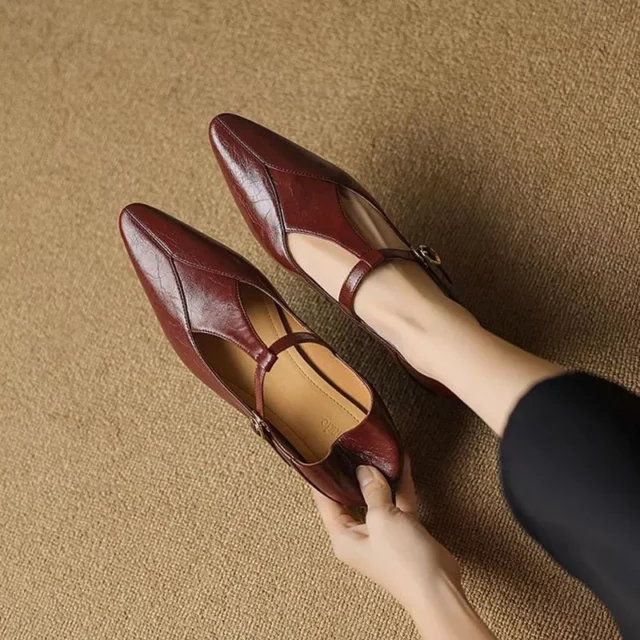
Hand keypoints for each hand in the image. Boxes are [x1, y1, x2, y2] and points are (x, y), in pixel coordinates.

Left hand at [312, 456, 460, 612]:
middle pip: (350, 498)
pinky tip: (402, 463)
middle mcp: (359, 535)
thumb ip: (372, 491)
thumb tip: (364, 471)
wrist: (439, 589)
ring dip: (379, 477)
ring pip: (376, 498)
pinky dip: (400, 485)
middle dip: (352, 474)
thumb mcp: (382, 518)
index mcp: (344, 537)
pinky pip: (397, 502)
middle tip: (348, 447)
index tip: (319, 456)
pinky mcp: (402, 531)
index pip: (325, 502)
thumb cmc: (403, 562)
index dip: (322, 479)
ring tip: (374, 450)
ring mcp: (381, 533)